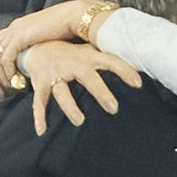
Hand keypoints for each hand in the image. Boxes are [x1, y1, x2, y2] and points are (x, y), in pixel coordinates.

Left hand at [0, 0, 95, 95]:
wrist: (76, 18)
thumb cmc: (70, 31)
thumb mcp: (49, 41)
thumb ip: (39, 50)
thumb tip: (38, 63)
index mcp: (19, 27)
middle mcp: (13, 28)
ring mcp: (15, 31)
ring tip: (6, 92)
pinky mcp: (21, 37)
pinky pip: (6, 58)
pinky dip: (8, 72)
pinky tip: (16, 83)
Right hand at [25, 40, 141, 134]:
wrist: (37, 45)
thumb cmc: (72, 53)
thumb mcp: (89, 51)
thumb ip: (109, 58)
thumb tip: (140, 65)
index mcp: (87, 57)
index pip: (110, 61)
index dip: (124, 71)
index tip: (138, 84)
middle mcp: (72, 64)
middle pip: (88, 78)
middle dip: (101, 93)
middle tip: (114, 109)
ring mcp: (55, 74)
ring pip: (62, 92)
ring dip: (70, 107)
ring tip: (80, 121)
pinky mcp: (41, 84)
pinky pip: (39, 102)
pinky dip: (39, 117)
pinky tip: (42, 131)